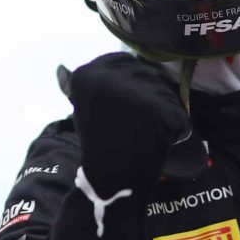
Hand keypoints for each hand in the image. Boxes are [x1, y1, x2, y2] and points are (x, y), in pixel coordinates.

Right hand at [65, 52, 187, 195]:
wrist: (111, 179)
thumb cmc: (98, 142)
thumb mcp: (83, 108)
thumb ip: (76, 85)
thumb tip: (60, 67)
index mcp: (87, 74)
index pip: (126, 60)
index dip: (132, 83)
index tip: (125, 106)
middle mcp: (111, 79)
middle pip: (149, 73)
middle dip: (150, 96)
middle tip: (135, 123)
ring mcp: (138, 94)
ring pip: (167, 91)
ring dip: (163, 111)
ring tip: (145, 132)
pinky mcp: (162, 111)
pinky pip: (179, 112)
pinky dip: (175, 128)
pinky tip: (158, 141)